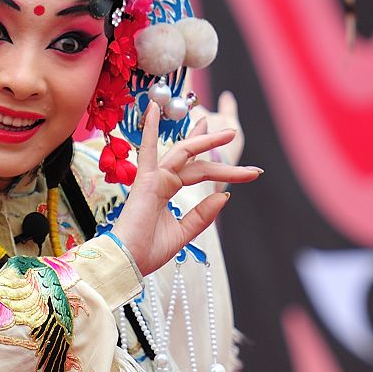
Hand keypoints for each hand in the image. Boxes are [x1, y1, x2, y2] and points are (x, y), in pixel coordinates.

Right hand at [108, 102, 261, 277]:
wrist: (128, 262)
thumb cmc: (148, 251)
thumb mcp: (185, 232)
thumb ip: (202, 214)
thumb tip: (224, 196)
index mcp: (168, 192)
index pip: (197, 171)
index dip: (218, 165)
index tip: (244, 168)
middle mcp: (162, 181)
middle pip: (195, 160)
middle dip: (214, 147)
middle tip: (234, 132)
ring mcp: (154, 178)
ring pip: (184, 153)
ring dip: (205, 140)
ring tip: (229, 131)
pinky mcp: (145, 181)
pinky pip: (149, 150)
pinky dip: (151, 129)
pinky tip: (154, 109)